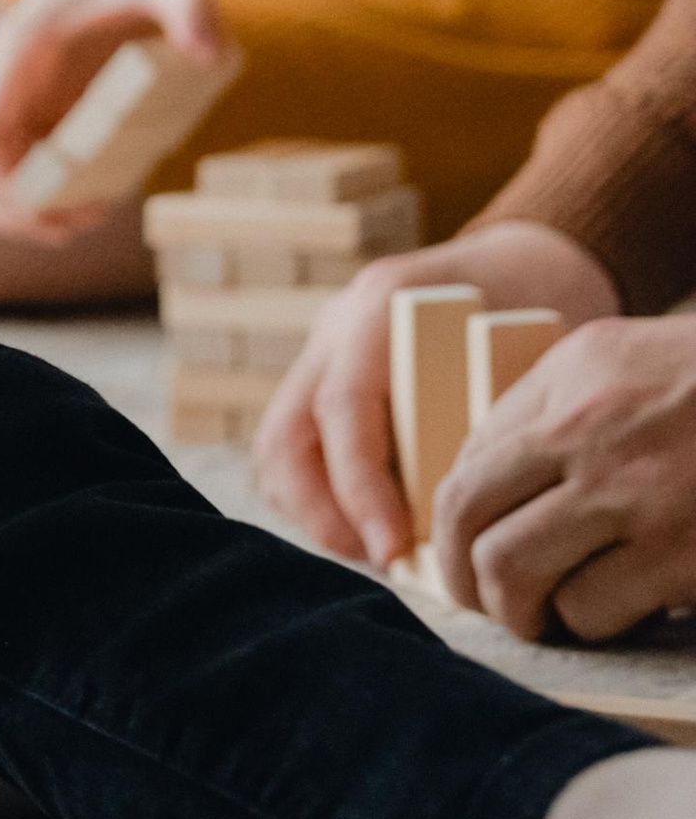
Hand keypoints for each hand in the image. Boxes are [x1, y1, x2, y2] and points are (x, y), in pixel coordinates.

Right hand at [0, 0, 229, 241]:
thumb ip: (189, 5)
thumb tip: (211, 54)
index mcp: (20, 51)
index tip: (38, 212)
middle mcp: (9, 79)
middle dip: (11, 208)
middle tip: (68, 229)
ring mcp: (21, 97)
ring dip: (25, 208)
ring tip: (84, 221)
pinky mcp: (41, 110)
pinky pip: (24, 165)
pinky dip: (45, 195)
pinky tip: (94, 201)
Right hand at [251, 219, 615, 567]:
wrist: (525, 259)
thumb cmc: (538, 303)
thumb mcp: (531, 346)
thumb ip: (495, 413)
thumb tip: (474, 511)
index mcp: (381, 307)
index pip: (343, 408)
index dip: (360, 488)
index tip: (394, 549)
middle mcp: (336, 326)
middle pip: (286, 436)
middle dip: (322, 514)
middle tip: (378, 559)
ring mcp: (321, 349)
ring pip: (279, 447)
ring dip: (316, 510)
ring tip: (377, 550)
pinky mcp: (322, 377)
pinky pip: (295, 448)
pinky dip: (319, 496)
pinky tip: (370, 527)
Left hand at [434, 318, 695, 641]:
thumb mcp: (621, 360)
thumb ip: (548, 406)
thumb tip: (484, 479)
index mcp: (571, 381)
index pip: (466, 466)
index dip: (453, 529)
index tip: (464, 560)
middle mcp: (589, 432)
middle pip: (468, 523)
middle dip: (467, 581)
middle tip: (492, 607)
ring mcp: (635, 496)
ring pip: (516, 574)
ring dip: (525, 611)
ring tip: (553, 618)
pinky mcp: (679, 555)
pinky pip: (593, 609)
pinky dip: (595, 623)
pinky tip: (624, 612)